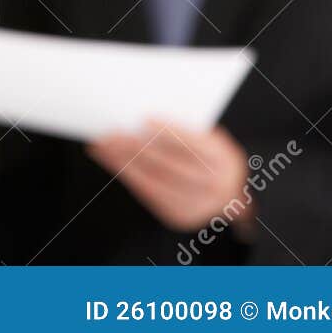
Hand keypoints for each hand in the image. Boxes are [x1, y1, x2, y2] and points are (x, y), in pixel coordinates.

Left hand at [85, 120, 252, 231]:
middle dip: (137, 148)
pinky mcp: (178, 216)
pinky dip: (126, 175)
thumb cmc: (211, 156)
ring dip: (124, 162)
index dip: (170, 131)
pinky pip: (148, 193)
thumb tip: (143, 116)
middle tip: (112, 132)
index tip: (144, 118)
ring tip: (103, 145)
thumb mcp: (211, 139)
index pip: (194, 144)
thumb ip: (187, 129)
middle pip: (169, 165)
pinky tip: (111, 161)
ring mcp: (197, 206)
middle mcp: (215, 187)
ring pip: (154, 181)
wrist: (229, 196)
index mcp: (225, 160)